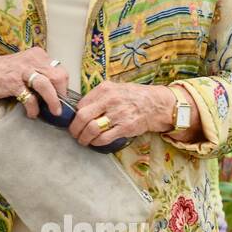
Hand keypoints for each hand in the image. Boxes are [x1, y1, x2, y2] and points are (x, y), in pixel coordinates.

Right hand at [0, 47, 67, 116]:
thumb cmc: (4, 71)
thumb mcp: (26, 66)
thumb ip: (40, 74)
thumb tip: (56, 91)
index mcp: (38, 55)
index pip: (60, 69)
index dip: (63, 86)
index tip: (61, 97)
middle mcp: (32, 60)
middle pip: (58, 76)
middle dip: (61, 94)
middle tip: (59, 106)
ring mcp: (23, 71)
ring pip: (46, 86)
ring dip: (53, 101)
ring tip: (54, 112)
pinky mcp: (13, 83)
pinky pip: (30, 98)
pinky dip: (33, 108)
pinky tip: (32, 113)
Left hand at [68, 81, 195, 147]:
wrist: (156, 104)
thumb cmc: (134, 97)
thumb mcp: (115, 88)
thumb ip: (99, 97)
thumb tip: (82, 109)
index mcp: (105, 89)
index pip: (81, 104)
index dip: (75, 116)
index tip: (75, 122)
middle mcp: (110, 100)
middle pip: (82, 117)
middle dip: (75, 129)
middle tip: (75, 134)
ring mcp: (118, 114)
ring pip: (91, 129)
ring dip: (84, 138)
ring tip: (84, 141)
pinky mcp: (125, 127)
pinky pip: (104, 138)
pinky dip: (96, 142)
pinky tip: (96, 142)